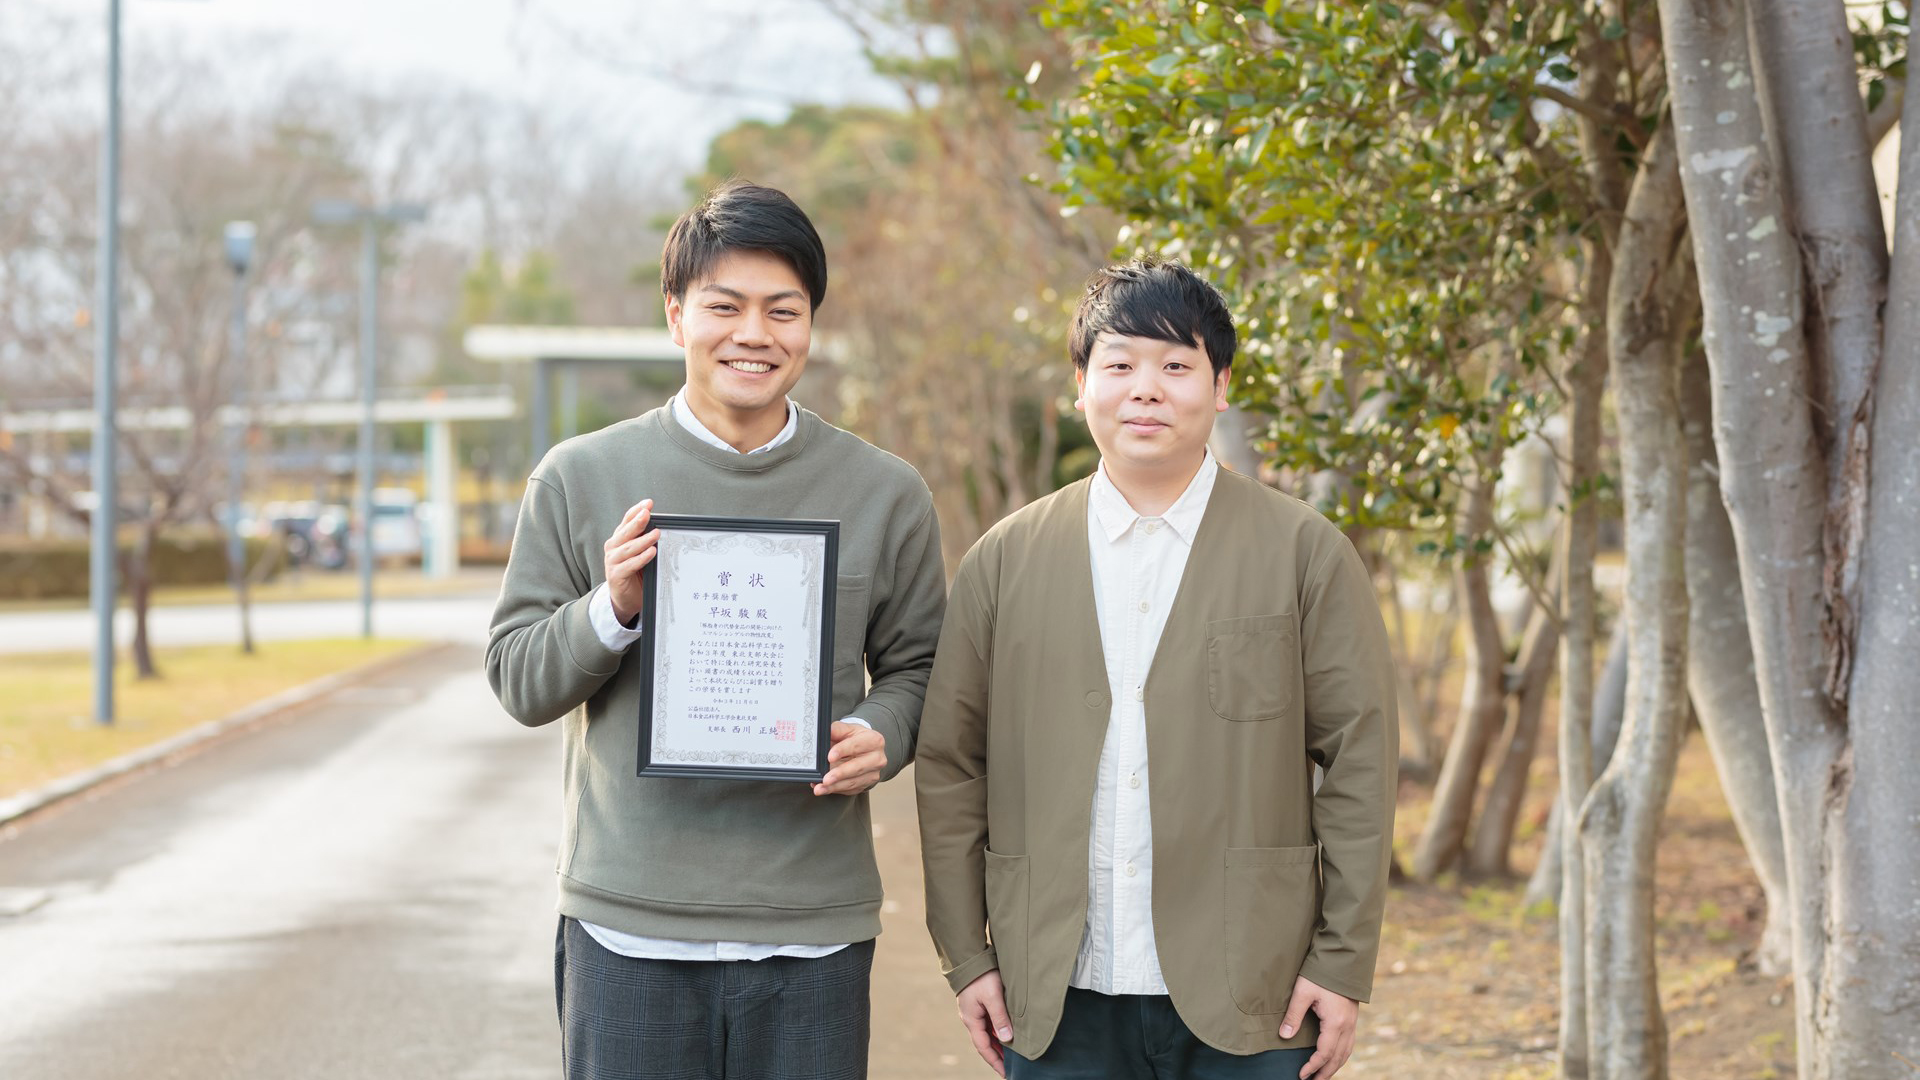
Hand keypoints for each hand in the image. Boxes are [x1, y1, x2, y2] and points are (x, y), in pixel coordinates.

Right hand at [603, 500, 658, 625]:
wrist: (625, 598)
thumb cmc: (635, 574)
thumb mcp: (640, 554)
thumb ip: (645, 542)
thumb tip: (660, 528)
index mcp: (619, 540)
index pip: (626, 521)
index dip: (636, 511)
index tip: (648, 503)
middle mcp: (613, 548)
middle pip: (625, 532)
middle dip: (637, 521)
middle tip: (647, 513)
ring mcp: (613, 562)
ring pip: (628, 548)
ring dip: (643, 540)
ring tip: (656, 534)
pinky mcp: (616, 575)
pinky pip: (629, 565)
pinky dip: (641, 558)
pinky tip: (651, 552)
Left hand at [811, 722, 886, 795]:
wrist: (865, 749)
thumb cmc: (856, 739)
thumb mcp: (848, 730)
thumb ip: (837, 730)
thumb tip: (825, 731)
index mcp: (874, 740)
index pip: (857, 746)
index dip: (842, 751)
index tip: (830, 757)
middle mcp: (877, 758)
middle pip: (857, 767)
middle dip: (840, 774)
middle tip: (825, 779)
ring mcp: (873, 773)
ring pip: (853, 782)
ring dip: (835, 786)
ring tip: (820, 788)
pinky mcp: (866, 784)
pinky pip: (850, 789)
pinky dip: (835, 790)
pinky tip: (825, 789)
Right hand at [955, 969, 1012, 1077]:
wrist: (970, 957)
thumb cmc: (981, 976)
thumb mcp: (993, 997)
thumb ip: (1000, 1018)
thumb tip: (1007, 1039)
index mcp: (972, 1020)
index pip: (984, 1048)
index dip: (995, 1062)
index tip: (1006, 1073)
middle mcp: (972, 1019)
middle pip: (985, 1043)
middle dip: (998, 1056)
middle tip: (1012, 1068)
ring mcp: (974, 1012)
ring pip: (988, 1034)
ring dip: (999, 1044)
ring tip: (1013, 1055)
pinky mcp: (979, 1004)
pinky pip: (989, 1023)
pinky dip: (998, 1032)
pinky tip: (1008, 1034)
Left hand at [1279, 976, 1358, 1078]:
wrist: (1341, 959)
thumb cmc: (1320, 974)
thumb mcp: (1302, 992)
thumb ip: (1293, 1015)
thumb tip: (1284, 1036)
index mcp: (1335, 1022)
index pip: (1324, 1053)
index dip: (1313, 1066)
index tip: (1301, 1075)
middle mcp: (1347, 1026)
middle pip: (1338, 1058)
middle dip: (1325, 1072)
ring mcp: (1352, 1022)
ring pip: (1346, 1052)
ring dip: (1335, 1066)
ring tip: (1323, 1075)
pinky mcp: (1352, 1018)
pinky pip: (1350, 1044)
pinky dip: (1342, 1055)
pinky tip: (1334, 1057)